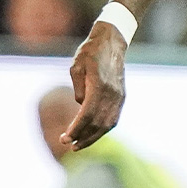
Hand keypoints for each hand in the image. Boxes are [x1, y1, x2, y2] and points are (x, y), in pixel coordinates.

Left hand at [62, 21, 126, 150]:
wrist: (112, 42)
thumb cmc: (90, 52)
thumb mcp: (76, 66)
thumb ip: (78, 88)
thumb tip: (80, 107)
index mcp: (99, 85)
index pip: (87, 114)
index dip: (76, 129)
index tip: (64, 138)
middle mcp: (112, 93)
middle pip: (98, 123)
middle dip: (82, 137)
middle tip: (68, 145)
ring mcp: (119, 96)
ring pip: (108, 124)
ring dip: (93, 137)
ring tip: (78, 145)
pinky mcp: (122, 97)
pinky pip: (114, 119)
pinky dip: (103, 130)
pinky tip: (92, 135)